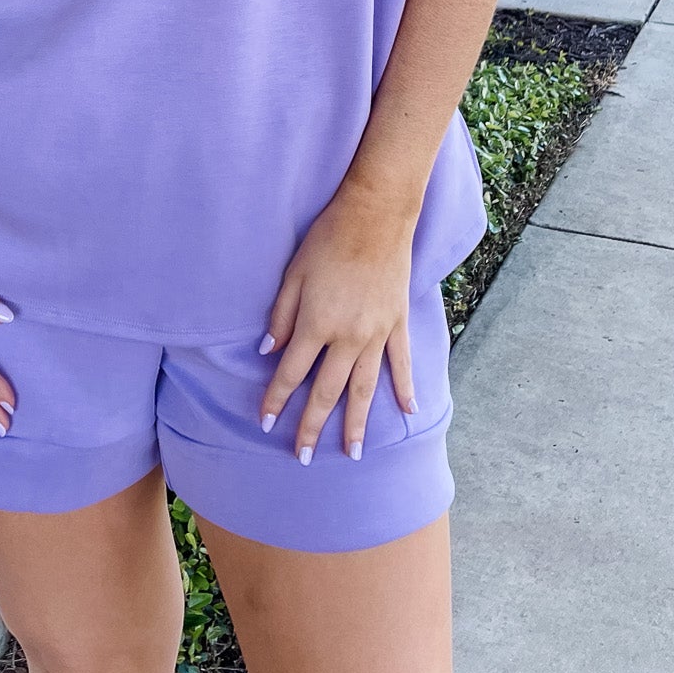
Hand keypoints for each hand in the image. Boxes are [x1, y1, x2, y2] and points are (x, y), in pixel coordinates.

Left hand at [257, 184, 419, 462]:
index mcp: (316, 325)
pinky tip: (408, 412)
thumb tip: (268, 353)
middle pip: (326, 391)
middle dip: (312, 426)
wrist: (375, 215)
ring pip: (364, 388)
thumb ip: (281, 317)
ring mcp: (377, 334)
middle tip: (303, 457)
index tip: (266, 423)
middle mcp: (347, 338)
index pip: (290, 373)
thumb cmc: (327, 239)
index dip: (276, 399)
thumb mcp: (293, 274)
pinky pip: (401, 363)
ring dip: (357, 423)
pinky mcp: (398, 323)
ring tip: (353, 453)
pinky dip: (404, 388)